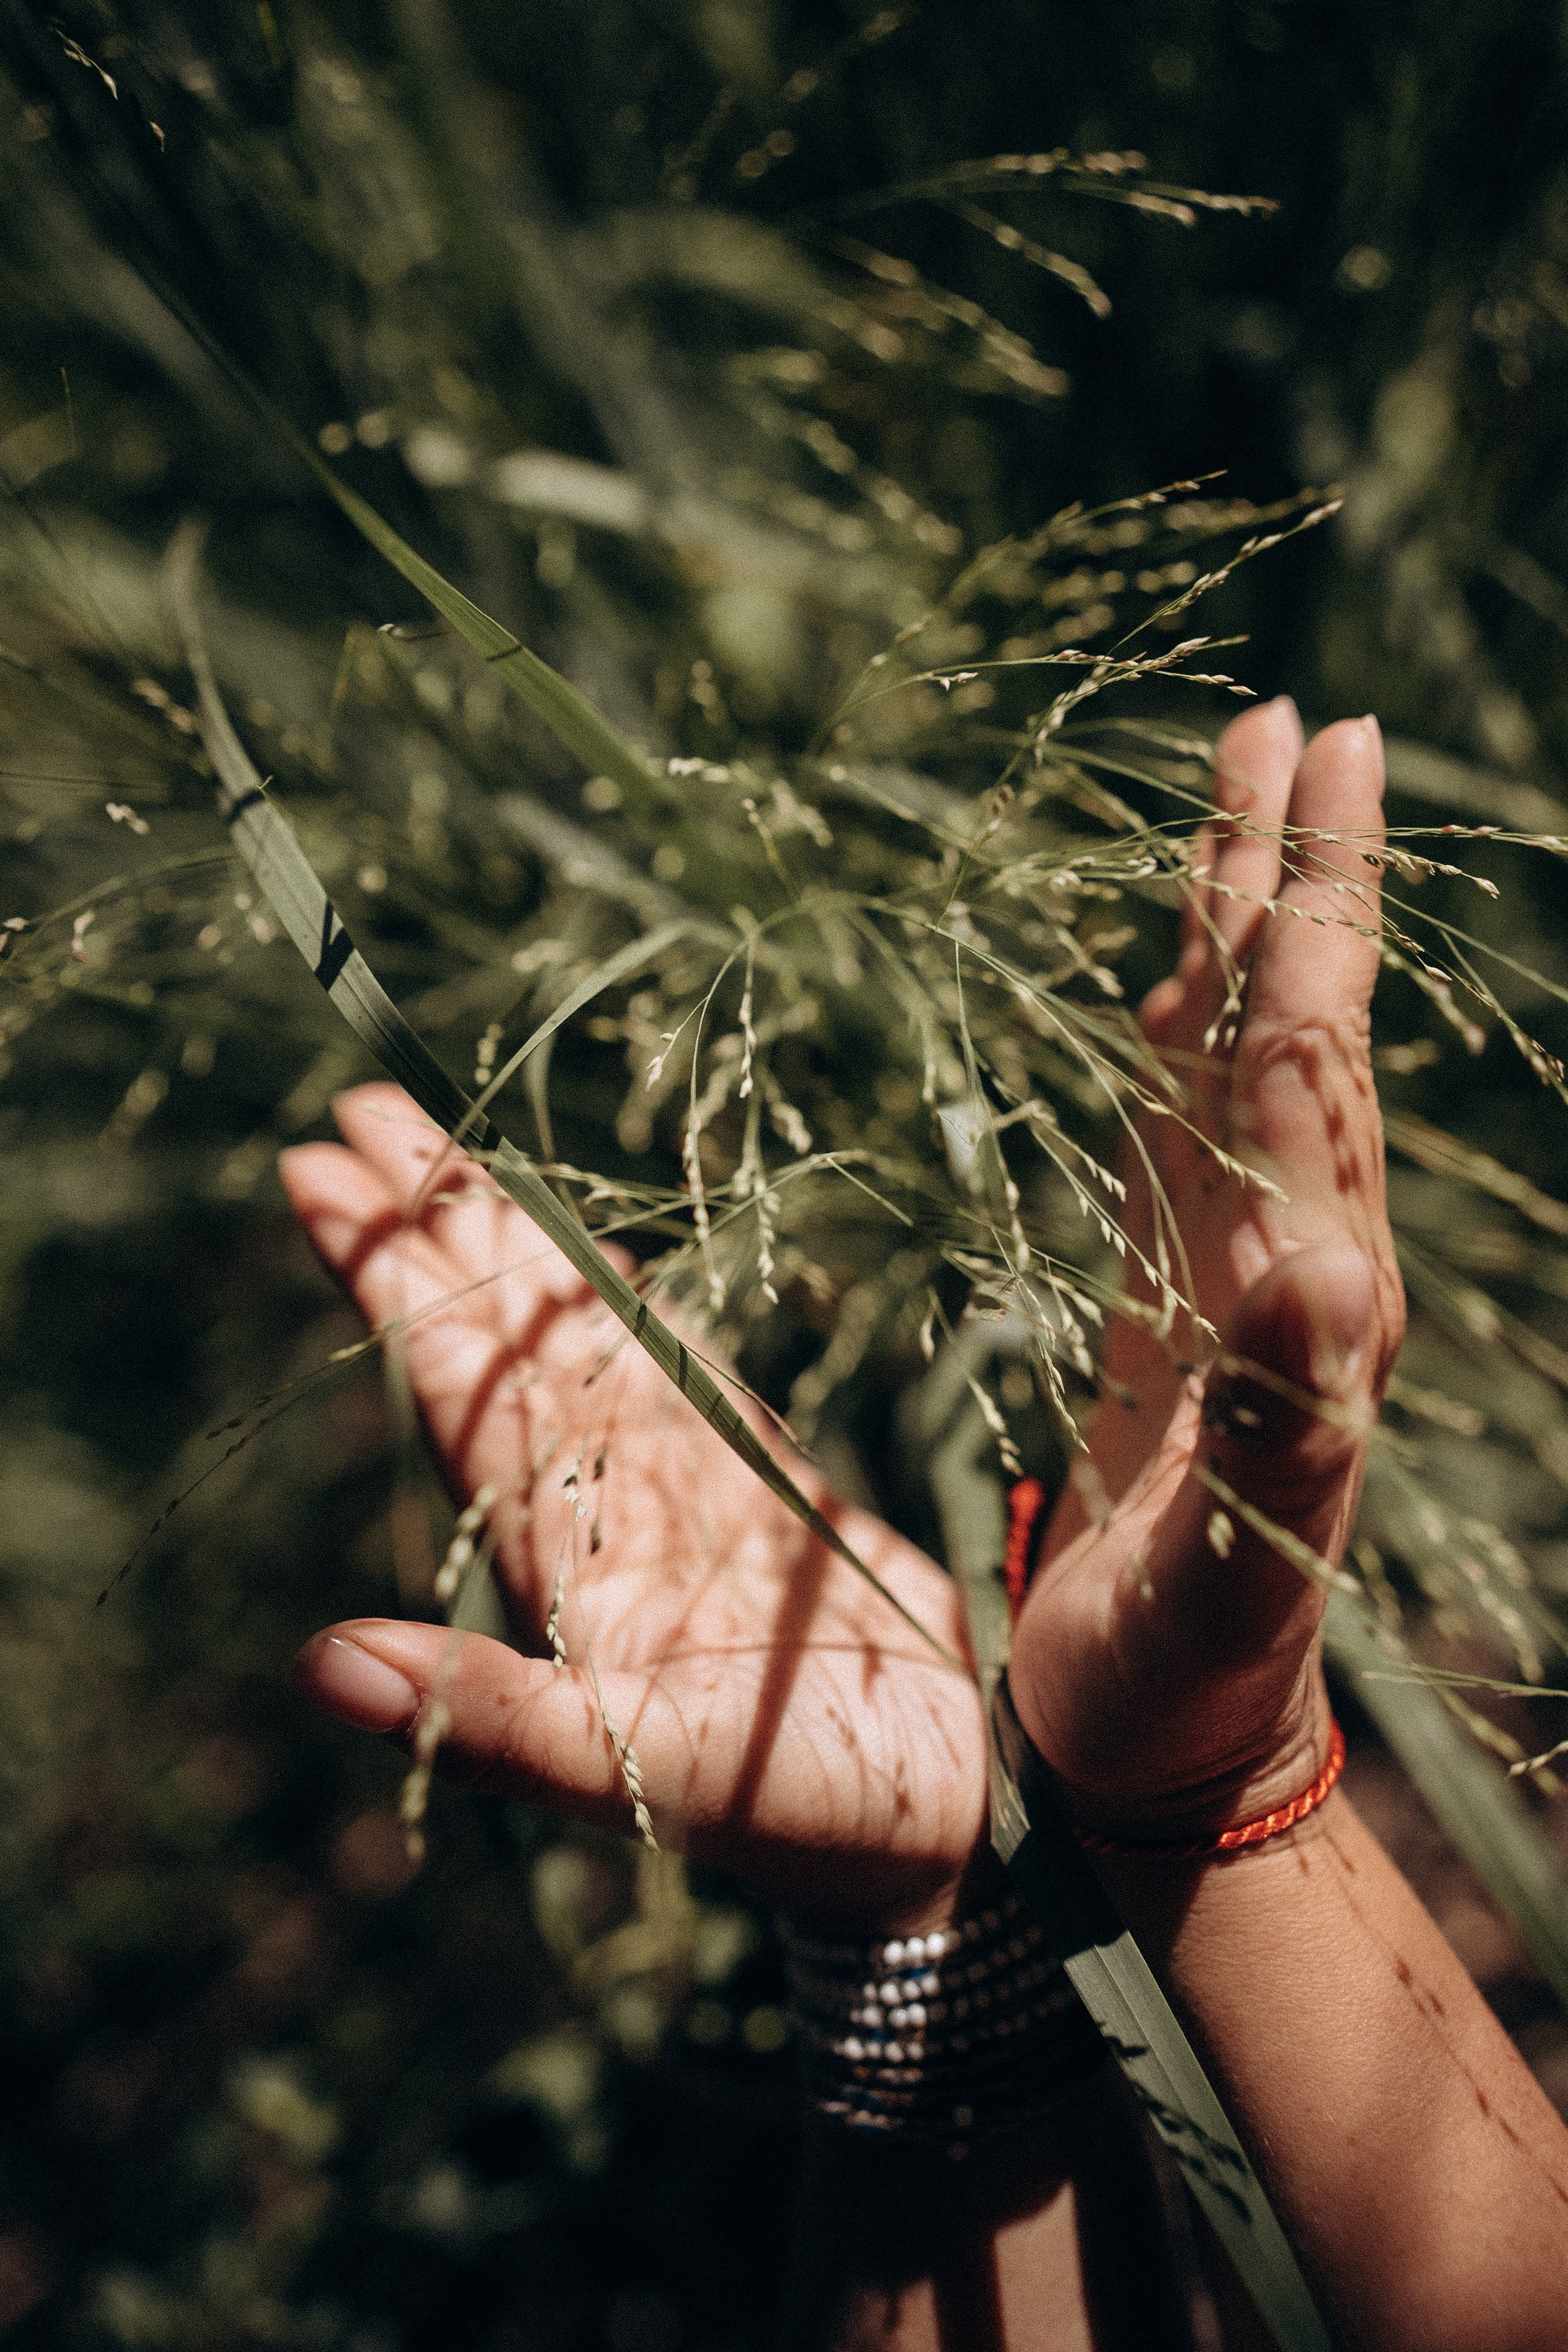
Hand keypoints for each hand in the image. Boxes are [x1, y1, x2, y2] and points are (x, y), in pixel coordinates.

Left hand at [283, 1086, 984, 1928]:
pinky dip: (624, 1301)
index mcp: (556, 1550)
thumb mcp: (631, 1773)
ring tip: (446, 1141)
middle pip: (493, 1329)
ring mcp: (677, 1482)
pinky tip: (589, 1252)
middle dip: (428, 1222)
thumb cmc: (792, 1812)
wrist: (943, 1817)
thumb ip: (486, 1718)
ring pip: (575, 1329)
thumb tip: (314, 1664)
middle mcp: (599, 1500)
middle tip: (356, 1107)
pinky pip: (670, 1362)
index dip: (384, 1280)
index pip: (447, 1382)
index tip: (313, 1175)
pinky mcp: (758, 1480)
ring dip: (511, 1238)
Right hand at [1010, 702, 1404, 1835]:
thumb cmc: (1194, 1664)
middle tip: (1294, 720)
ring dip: (1244, 934)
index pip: (1315, 1057)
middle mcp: (1285, 1253)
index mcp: (1309, 1287)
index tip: (1327, 759)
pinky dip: (1177, 1046)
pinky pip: (1178, 1139)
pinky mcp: (1169, 1308)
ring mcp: (1227, 1273)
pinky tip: (1171, 993)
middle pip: (1293, 1022)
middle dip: (1295, 871)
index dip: (1316, 908)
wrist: (1167, 1742)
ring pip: (1238, 1064)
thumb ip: (1283, 1414)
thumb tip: (1322, 1264)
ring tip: (1239, 814)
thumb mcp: (1240, 1557)